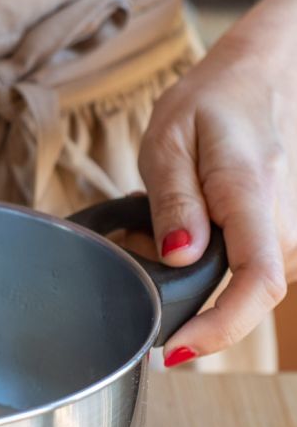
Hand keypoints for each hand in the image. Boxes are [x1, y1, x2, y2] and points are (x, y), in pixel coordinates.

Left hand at [138, 0, 296, 362]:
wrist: (263, 74)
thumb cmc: (213, 101)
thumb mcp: (170, 140)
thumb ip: (173, 200)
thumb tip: (177, 256)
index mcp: (253, 198)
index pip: (254, 285)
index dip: (218, 330)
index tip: (175, 352)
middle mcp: (286, 222)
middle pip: (246, 296)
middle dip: (193, 305)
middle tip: (143, 269)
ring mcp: (292, 229)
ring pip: (245, 283)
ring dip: (201, 280)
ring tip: (164, 230)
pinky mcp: (285, 232)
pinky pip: (249, 266)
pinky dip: (215, 263)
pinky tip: (190, 230)